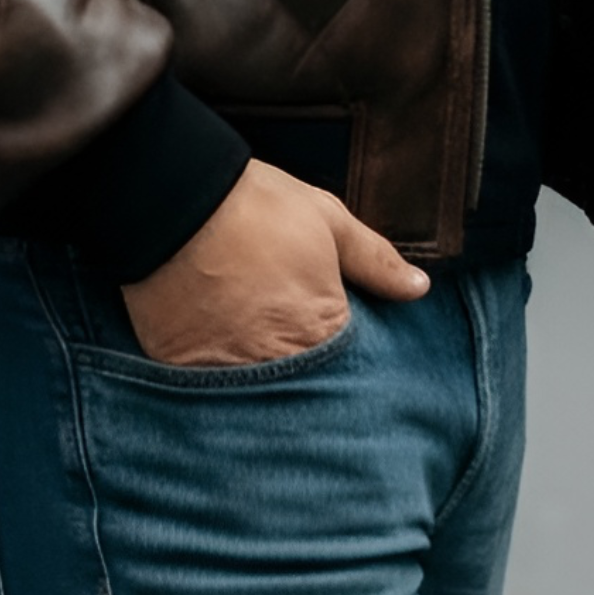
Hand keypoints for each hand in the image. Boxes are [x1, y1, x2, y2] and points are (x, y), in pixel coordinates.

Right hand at [121, 158, 429, 366]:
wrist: (174, 194)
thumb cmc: (256, 206)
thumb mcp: (327, 220)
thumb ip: (375, 259)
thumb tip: (418, 287)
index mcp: (320, 333)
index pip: (348, 374)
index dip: (345, 363)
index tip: (339, 351)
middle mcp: (275, 366)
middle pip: (302, 395)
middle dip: (304, 382)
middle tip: (292, 354)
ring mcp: (224, 374)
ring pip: (254, 400)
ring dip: (260, 384)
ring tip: (254, 357)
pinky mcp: (180, 367)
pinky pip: (205, 389)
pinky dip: (213, 377)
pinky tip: (215, 351)